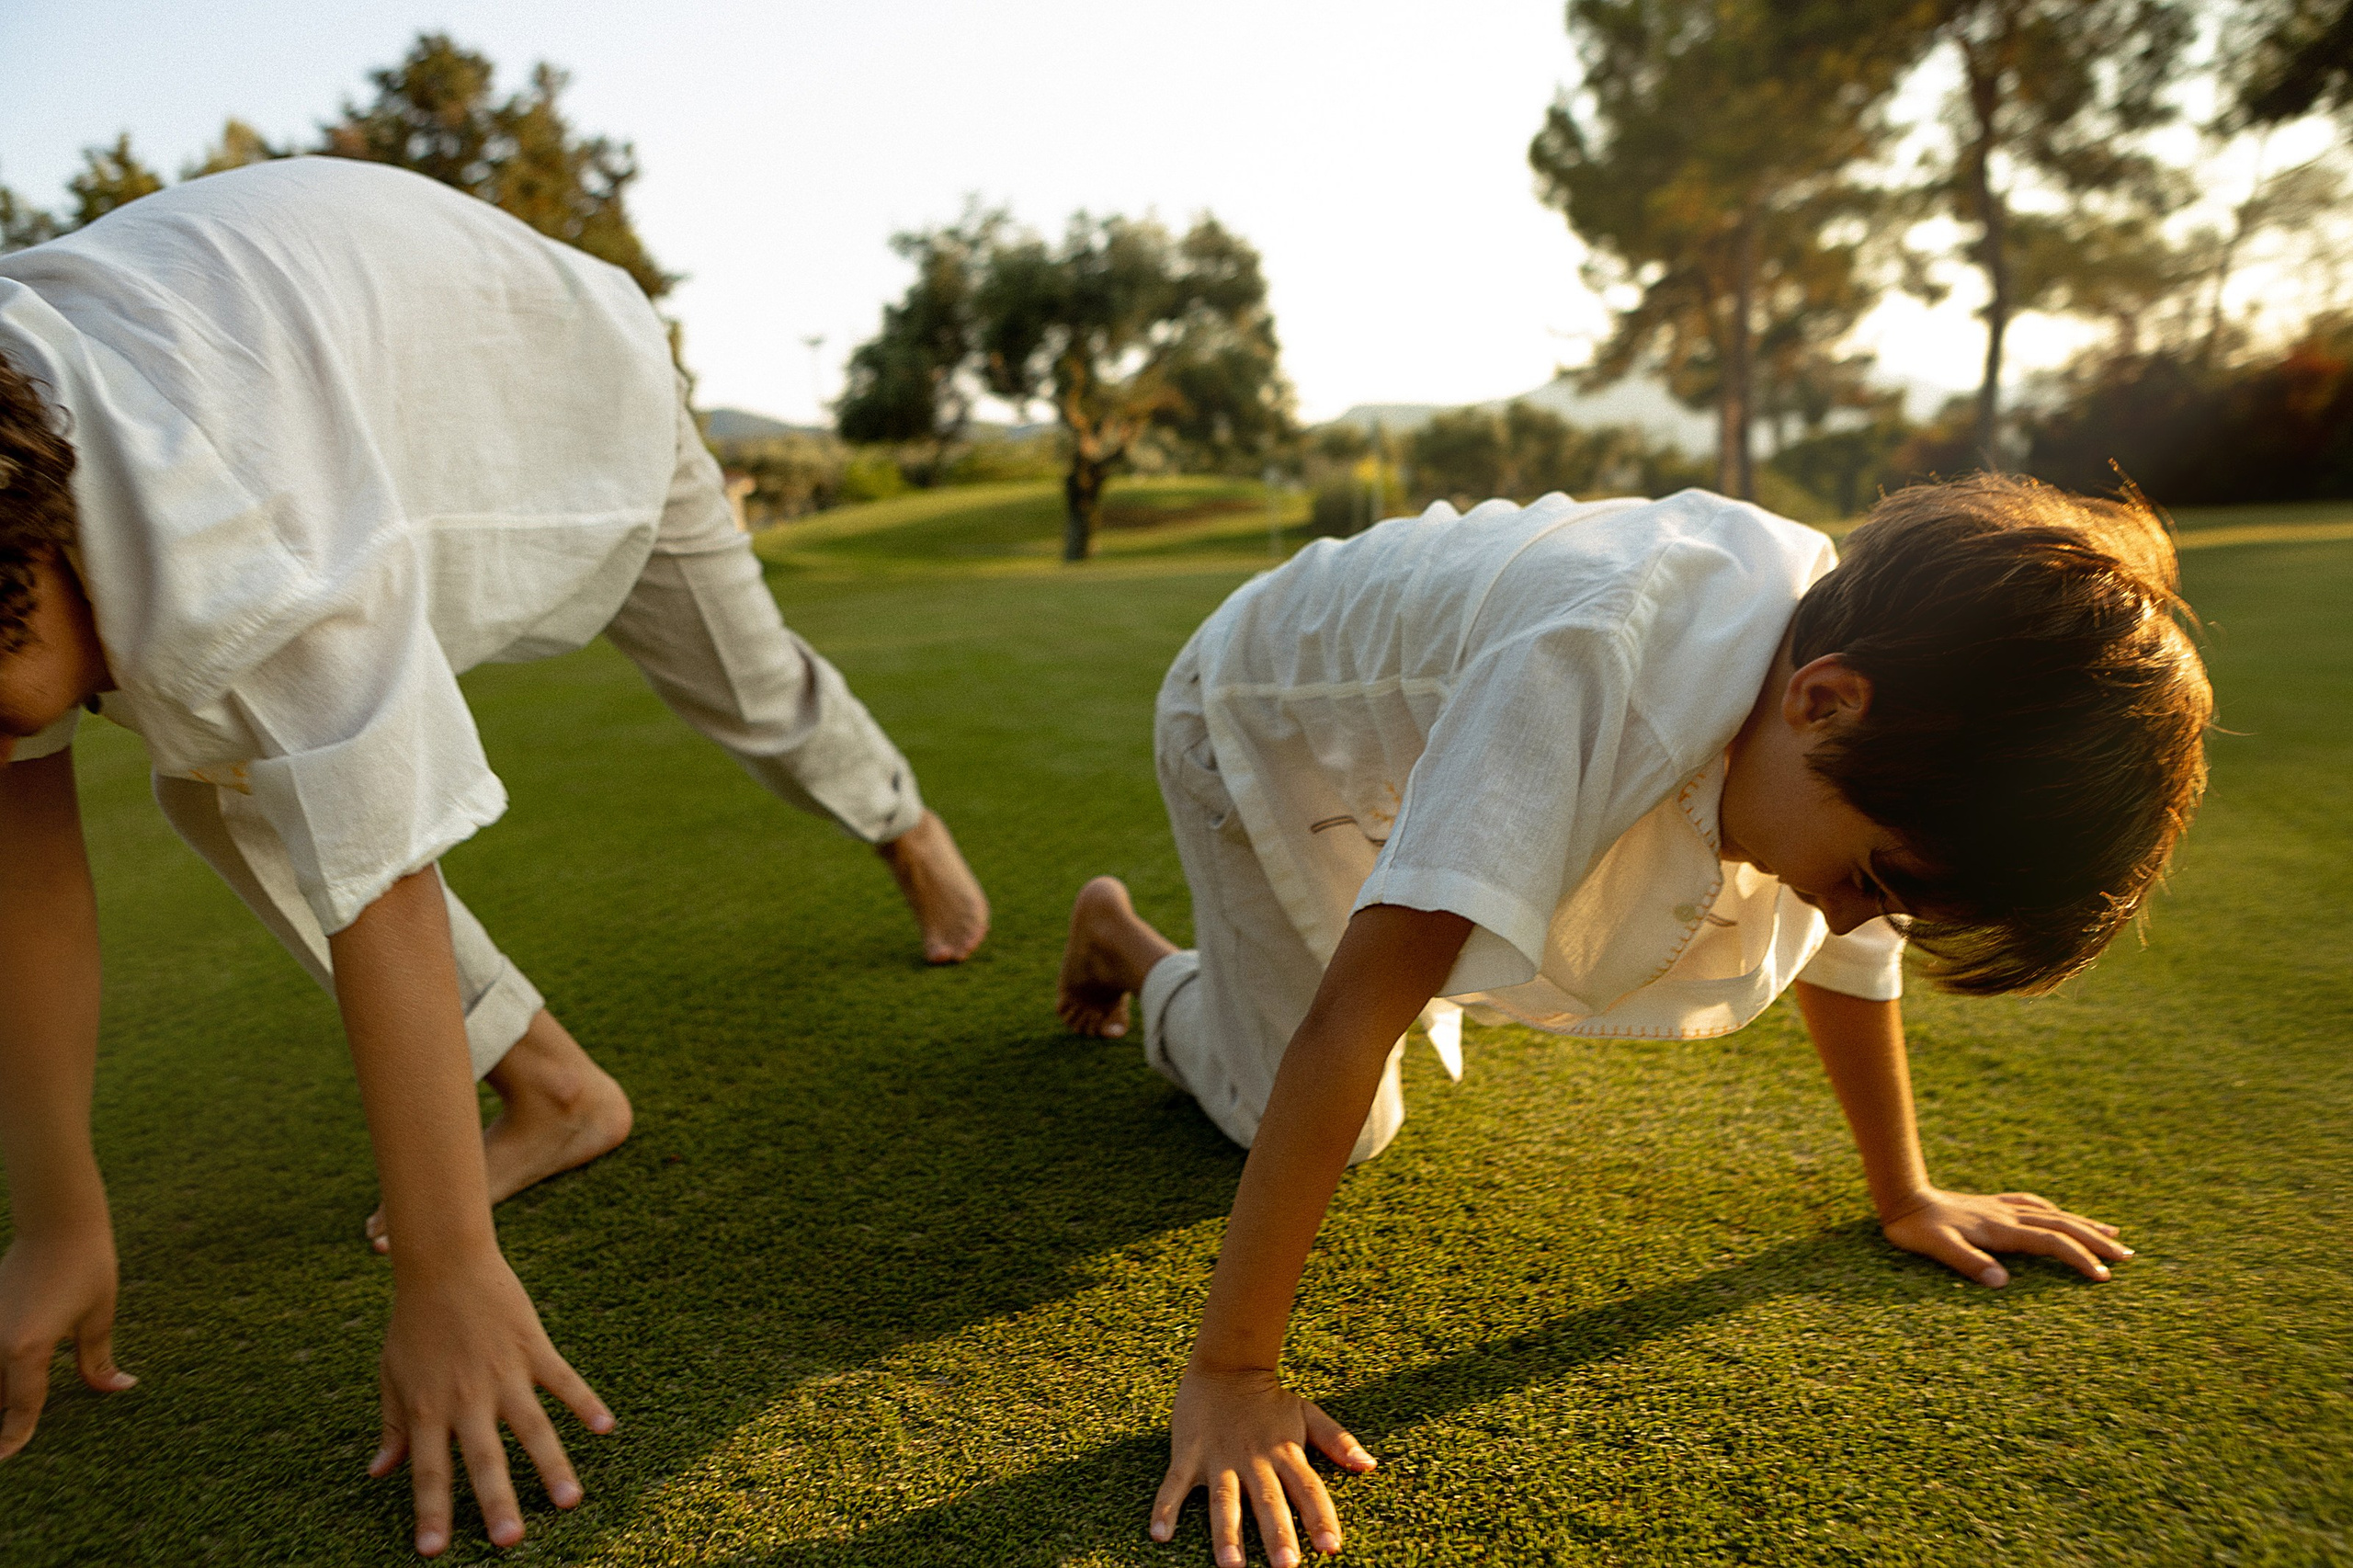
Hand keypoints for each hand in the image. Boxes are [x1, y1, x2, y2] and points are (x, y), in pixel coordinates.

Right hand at [0, 1223, 135, 1460]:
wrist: (58, 1222)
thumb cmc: (86, 1266)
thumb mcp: (99, 1317)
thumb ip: (98, 1361)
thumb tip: (118, 1388)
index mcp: (26, 1351)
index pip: (19, 1409)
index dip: (14, 1438)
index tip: (6, 1459)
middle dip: (4, 1420)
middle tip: (12, 1444)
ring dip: (4, 1391)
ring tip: (15, 1410)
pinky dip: (2, 1368)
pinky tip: (13, 1380)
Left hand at [370, 1252, 612, 1556]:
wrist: (443, 1263)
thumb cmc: (414, 1323)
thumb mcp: (393, 1376)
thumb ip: (394, 1426)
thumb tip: (379, 1472)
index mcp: (428, 1409)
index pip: (429, 1472)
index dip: (431, 1512)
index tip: (432, 1552)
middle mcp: (466, 1398)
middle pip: (484, 1460)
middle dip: (497, 1503)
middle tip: (511, 1542)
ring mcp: (503, 1373)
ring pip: (531, 1428)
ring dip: (552, 1466)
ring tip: (570, 1501)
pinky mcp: (531, 1348)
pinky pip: (562, 1380)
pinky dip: (585, 1403)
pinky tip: (606, 1427)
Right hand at [1151, 1364, 1374, 1566]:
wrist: (1224, 1363)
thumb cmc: (1268, 1398)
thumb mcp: (1307, 1413)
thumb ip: (1337, 1440)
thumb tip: (1370, 1465)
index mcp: (1284, 1451)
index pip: (1307, 1488)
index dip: (1319, 1517)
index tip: (1331, 1547)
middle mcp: (1254, 1458)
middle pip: (1268, 1500)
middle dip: (1278, 1534)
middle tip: (1287, 1567)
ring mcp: (1219, 1457)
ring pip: (1224, 1500)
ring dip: (1227, 1533)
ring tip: (1231, 1565)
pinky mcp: (1189, 1453)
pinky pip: (1174, 1485)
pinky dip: (1165, 1508)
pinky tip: (1160, 1536)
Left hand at [1881, 1187, 2132, 1287]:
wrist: (1901, 1196)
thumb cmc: (1916, 1228)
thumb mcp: (1936, 1248)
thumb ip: (1967, 1263)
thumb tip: (2001, 1283)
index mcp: (2001, 1229)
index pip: (2051, 1243)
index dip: (2079, 1258)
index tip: (2104, 1277)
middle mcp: (2007, 1216)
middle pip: (2063, 1226)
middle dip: (2097, 1241)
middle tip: (2129, 1256)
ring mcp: (2001, 1208)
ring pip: (2053, 1214)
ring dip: (2084, 1224)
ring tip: (2114, 1233)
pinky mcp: (1991, 1205)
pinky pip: (2033, 1205)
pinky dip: (2055, 1211)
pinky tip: (2060, 1214)